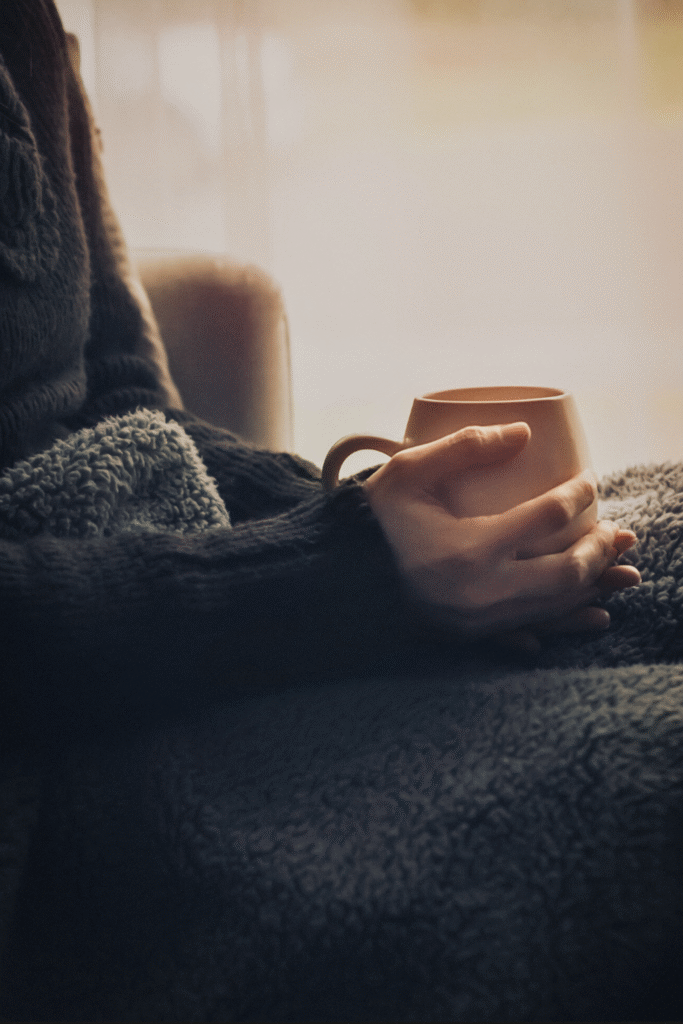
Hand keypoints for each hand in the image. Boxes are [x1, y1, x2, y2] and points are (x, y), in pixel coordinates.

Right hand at [362, 422, 640, 641]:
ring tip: (624, 568)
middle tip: (618, 530)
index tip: (589, 479)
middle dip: (600, 548)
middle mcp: (482, 592)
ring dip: (596, 585)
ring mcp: (480, 621)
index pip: (548, 516)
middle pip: (566, 571)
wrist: (338, 580)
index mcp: (468, 548)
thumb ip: (463, 447)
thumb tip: (523, 431)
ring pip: (557, 607)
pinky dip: (569, 624)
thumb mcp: (408, 473)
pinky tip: (596, 617)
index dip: (579, 493)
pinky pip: (535, 634)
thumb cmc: (372, 521)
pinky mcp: (473, 638)